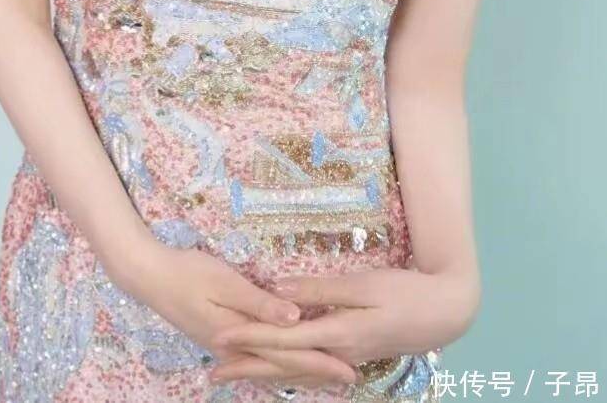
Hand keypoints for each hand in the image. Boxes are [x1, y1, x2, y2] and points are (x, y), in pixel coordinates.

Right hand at [114, 241, 360, 388]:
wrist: (149, 276)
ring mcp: (225, 347)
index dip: (319, 361)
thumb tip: (296, 318)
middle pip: (281, 366)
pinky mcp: (218, 340)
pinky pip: (256, 360)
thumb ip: (260, 302)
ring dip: (298, 373)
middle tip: (348, 378)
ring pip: (269, 367)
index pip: (288, 353)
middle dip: (315, 372)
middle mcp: (235, 349)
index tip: (348, 369)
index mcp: (240, 336)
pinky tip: (282, 366)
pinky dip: (276, 366)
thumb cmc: (188, 272)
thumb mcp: (225, 281)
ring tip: (325, 377)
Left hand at [207, 267, 479, 384]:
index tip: (219, 336)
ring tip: (232, 373)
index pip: (283, 339)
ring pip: (295, 371)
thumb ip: (320, 289)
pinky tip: (275, 371)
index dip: (249, 337)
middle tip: (212, 370)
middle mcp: (338, 355)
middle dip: (246, 366)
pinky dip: (287, 371)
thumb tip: (279, 290)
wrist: (445, 313)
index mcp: (338, 334)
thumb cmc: (406, 292)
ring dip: (262, 372)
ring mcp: (346, 359)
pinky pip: (310, 370)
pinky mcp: (352, 356)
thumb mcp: (363, 284)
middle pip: (283, 364)